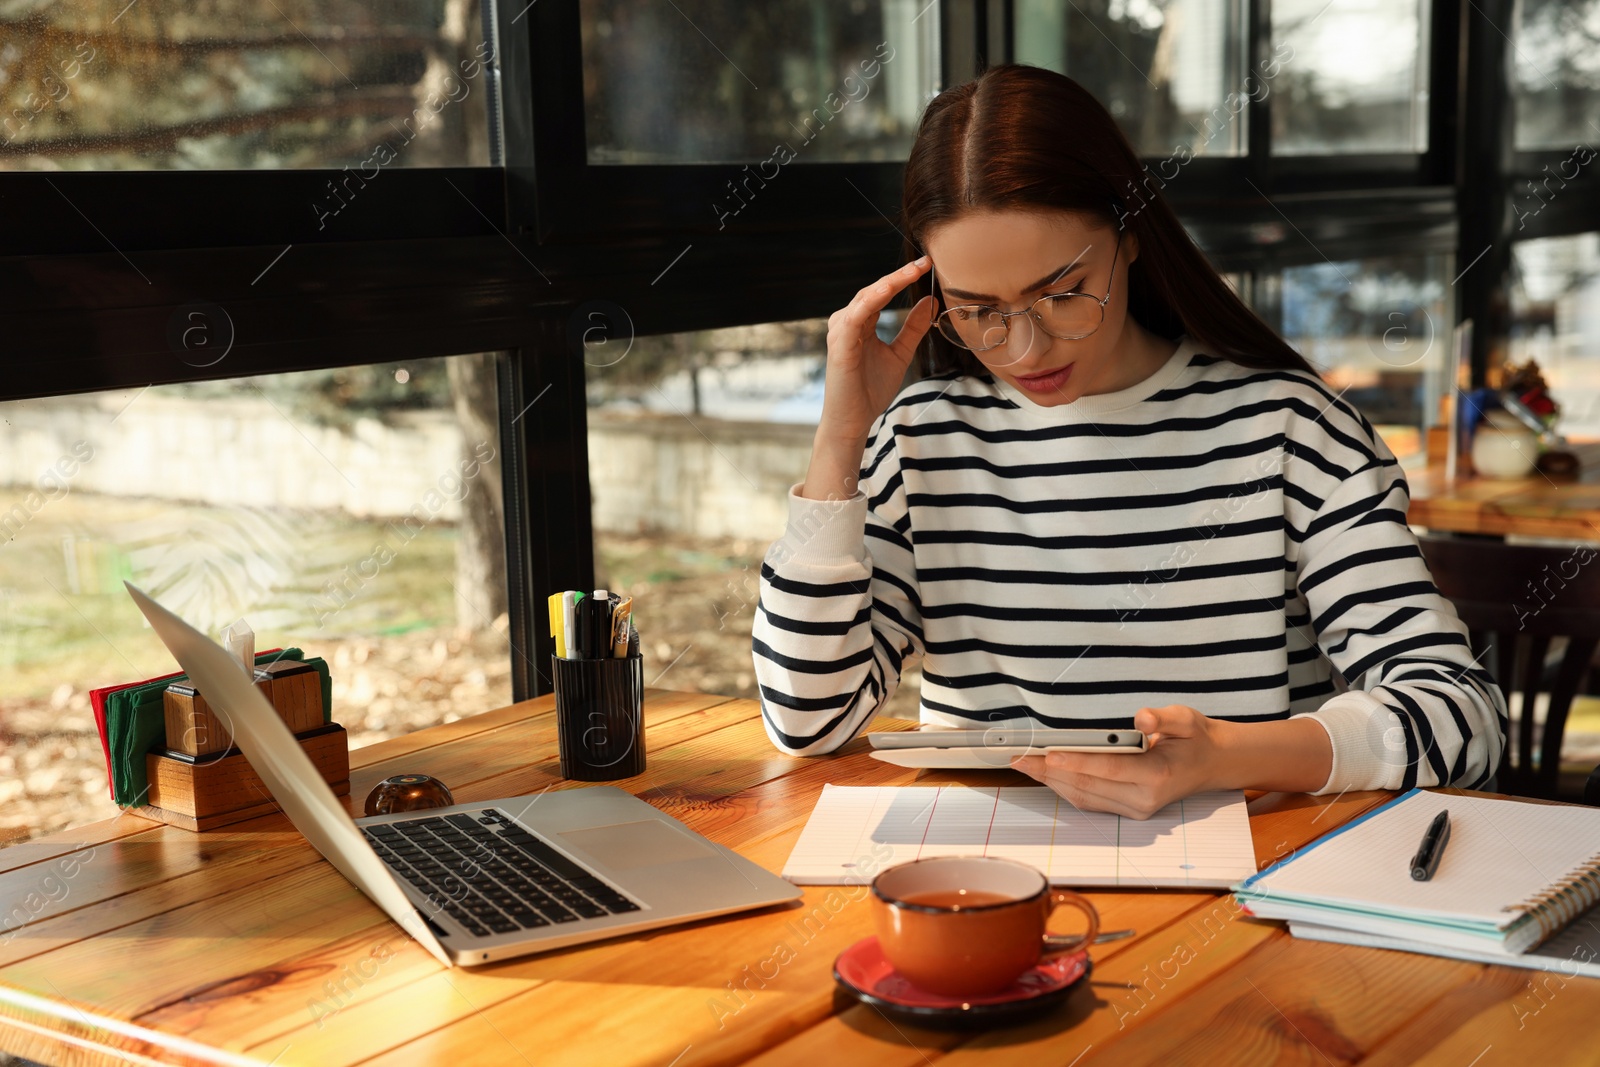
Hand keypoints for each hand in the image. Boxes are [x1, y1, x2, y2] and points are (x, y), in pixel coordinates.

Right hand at [819, 256, 936, 441]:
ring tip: (912, 272)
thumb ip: (913, 328)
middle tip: (925, 262)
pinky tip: (887, 289)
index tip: (928, 265)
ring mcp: (841, 332)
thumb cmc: (870, 390)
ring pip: (865, 298)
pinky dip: (871, 301)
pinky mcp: (840, 345)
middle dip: (900, 276)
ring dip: (888, 283)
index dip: (904, 278)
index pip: (883, 293)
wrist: (853, 421)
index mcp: (862, 323)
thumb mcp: (900, 353)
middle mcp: (848, 323)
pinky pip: (855, 316)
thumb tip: (931, 302)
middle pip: (875, 290)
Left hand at [1009, 705, 1222, 819]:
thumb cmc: (1194, 739)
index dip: (1076, 762)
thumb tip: (1141, 718)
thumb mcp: (1187, 719)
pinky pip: (1089, 801)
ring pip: (1084, 798)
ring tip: (1024, 765)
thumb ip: (1163, 717)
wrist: (1211, 765)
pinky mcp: (1128, 811)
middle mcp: (1145, 798)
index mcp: (1158, 775)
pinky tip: (1046, 774)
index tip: (1048, 753)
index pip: (1110, 768)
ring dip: (1051, 782)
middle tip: (1020, 757)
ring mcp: (1136, 809)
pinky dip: (1064, 788)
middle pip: (1088, 786)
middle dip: (1050, 772)